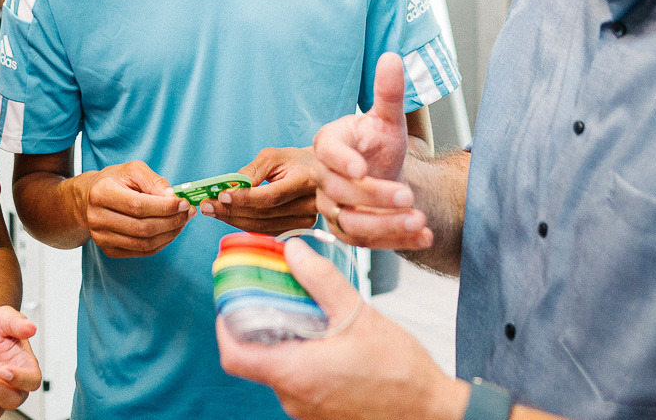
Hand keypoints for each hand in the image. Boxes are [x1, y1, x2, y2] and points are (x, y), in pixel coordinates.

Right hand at [73, 161, 191, 256]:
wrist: (89, 198)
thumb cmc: (114, 181)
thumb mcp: (132, 170)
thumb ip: (153, 181)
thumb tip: (173, 197)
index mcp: (101, 193)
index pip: (138, 206)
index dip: (164, 207)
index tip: (184, 202)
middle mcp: (97, 218)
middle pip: (142, 228)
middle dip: (172, 221)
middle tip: (188, 212)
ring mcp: (101, 237)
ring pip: (144, 243)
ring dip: (170, 234)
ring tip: (182, 221)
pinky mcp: (109, 250)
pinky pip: (142, 252)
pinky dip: (161, 243)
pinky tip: (170, 231)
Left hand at [206, 146, 318, 233]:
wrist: (318, 173)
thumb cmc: (293, 161)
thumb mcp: (273, 156)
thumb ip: (252, 171)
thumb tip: (230, 187)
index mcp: (305, 181)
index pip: (271, 196)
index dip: (244, 198)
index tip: (221, 195)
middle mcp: (309, 205)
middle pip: (264, 214)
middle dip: (231, 210)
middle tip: (206, 205)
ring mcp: (306, 221)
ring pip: (263, 226)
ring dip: (234, 220)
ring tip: (212, 211)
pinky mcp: (298, 230)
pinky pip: (266, 230)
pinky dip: (245, 224)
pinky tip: (229, 216)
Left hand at [217, 238, 469, 419]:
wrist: (430, 413)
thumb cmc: (400, 372)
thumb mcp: (358, 314)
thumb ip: (320, 280)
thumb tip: (293, 251)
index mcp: (295, 374)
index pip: (233, 355)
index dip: (225, 325)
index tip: (232, 298)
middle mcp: (293, 397)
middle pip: (254, 358)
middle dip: (259, 324)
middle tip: (273, 293)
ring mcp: (307, 410)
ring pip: (277, 369)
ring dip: (284, 340)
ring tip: (306, 312)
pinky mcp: (321, 414)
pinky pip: (298, 381)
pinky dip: (301, 357)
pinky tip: (325, 339)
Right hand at [314, 54, 431, 249]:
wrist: (384, 175)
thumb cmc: (379, 145)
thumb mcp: (388, 119)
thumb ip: (388, 93)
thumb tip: (392, 57)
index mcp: (328, 145)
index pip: (327, 153)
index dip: (342, 162)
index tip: (362, 169)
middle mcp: (324, 179)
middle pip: (340, 193)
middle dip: (375, 197)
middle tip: (408, 196)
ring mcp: (334, 209)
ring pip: (352, 224)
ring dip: (386, 226)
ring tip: (419, 221)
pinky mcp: (350, 234)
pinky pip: (368, 245)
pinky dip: (398, 243)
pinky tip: (425, 237)